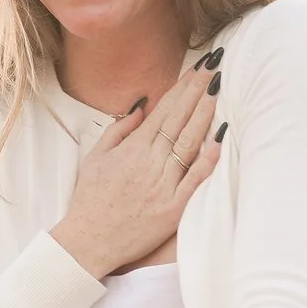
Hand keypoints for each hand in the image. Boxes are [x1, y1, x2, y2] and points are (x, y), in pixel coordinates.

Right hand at [50, 47, 226, 279]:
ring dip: (205, 115)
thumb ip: (119, 130)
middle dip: (197, 90)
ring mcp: (162, 184)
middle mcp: (149, 162)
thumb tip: (142, 106)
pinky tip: (219, 140)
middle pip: (179, 119)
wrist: (87, 241)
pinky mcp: (172, 208)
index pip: (163, 110)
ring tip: (218, 91)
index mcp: (132, 148)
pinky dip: (207, 160)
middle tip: (216, 66)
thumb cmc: (90, 200)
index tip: (198, 68)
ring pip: (189, 143)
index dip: (182, 87)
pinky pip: (194, 180)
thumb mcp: (96, 158)